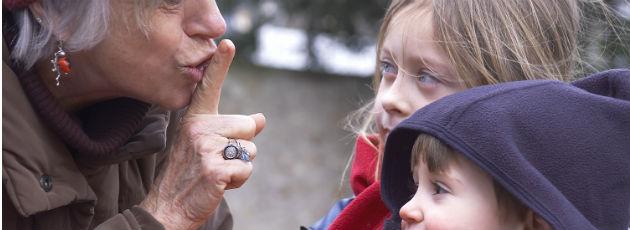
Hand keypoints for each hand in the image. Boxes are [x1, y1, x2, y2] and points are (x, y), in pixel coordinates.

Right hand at [140, 39, 265, 229]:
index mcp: (196, 119)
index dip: (220, 65)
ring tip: (216, 172)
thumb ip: (234, 129)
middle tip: (216, 160)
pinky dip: (239, 180)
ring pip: (251, 150)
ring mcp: (206, 148)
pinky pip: (246, 169)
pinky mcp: (215, 169)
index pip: (210, 88)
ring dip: (240, 165)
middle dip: (242, 147)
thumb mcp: (207, 145)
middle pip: (248, 127)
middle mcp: (199, 129)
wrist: (169, 206)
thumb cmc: (191, 173)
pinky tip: (219, 184)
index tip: (228, 43)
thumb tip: (262, 118)